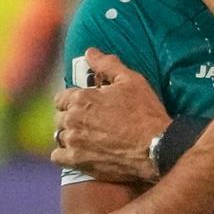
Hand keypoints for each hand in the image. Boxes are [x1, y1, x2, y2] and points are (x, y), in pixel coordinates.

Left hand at [52, 48, 171, 182]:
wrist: (156, 147)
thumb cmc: (145, 112)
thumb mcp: (132, 81)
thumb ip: (107, 65)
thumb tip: (90, 52)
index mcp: (81, 98)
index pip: (61, 97)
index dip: (72, 100)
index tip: (85, 104)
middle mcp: (71, 119)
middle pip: (59, 117)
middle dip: (71, 117)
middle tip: (89, 121)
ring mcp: (72, 142)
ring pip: (59, 136)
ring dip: (69, 135)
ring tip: (86, 137)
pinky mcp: (77, 162)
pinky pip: (57, 157)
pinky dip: (65, 154)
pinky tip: (79, 152)